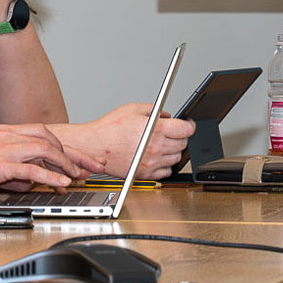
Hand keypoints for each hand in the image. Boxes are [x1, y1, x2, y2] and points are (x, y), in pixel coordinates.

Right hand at [0, 123, 100, 191]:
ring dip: (65, 164)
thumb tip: (32, 179)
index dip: (67, 147)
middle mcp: (8, 135)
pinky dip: (50, 176)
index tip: (82, 159)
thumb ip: (14, 166)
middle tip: (91, 167)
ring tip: (78, 176)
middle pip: (50, 138)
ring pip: (45, 150)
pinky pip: (31, 168)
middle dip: (74, 153)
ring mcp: (4, 147)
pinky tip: (61, 183)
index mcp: (6, 132)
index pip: (44, 134)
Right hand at [74, 103, 195, 179]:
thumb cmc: (107, 129)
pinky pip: (165, 171)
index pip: (187, 129)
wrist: (92, 147)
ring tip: (159, 144)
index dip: (189, 125)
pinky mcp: (145, 174)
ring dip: (171, 151)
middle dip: (179, 137)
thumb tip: (166, 116)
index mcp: (156, 130)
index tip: (187, 124)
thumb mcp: (131, 109)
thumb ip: (153, 110)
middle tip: (170, 133)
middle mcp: (157, 148)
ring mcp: (152, 163)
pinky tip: (154, 157)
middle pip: (183, 144)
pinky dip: (163, 165)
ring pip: (176, 158)